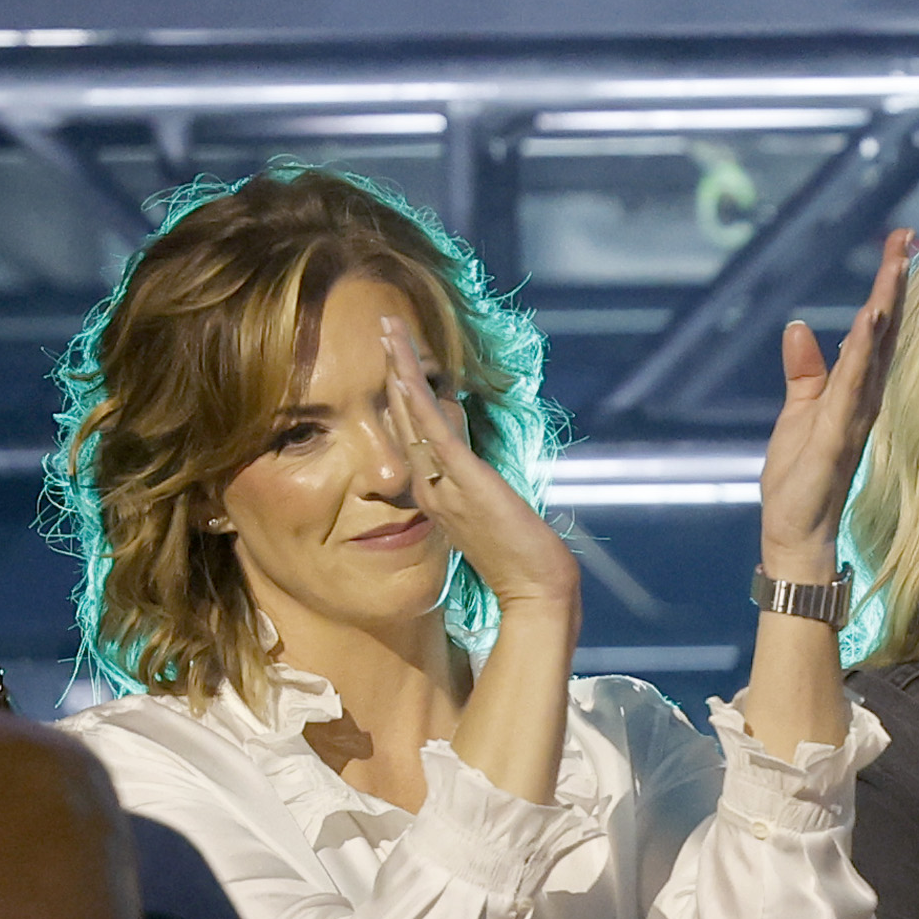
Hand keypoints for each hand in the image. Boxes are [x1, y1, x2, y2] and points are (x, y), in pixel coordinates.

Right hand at [380, 309, 575, 617]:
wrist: (534, 589)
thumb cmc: (519, 560)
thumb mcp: (490, 518)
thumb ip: (475, 495)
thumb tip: (476, 475)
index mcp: (434, 496)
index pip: (411, 438)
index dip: (402, 398)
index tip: (395, 362)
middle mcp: (429, 487)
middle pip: (403, 420)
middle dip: (393, 371)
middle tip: (384, 329)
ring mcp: (442, 483)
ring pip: (412, 417)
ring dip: (399, 370)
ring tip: (388, 331)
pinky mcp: (463, 479)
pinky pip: (433, 433)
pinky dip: (417, 402)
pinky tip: (404, 373)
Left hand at [752, 227, 909, 586]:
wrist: (797, 538)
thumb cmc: (799, 484)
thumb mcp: (796, 415)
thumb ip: (804, 373)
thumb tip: (800, 326)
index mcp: (854, 391)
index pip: (874, 330)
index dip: (887, 287)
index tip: (898, 243)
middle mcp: (865, 398)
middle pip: (885, 331)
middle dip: (895, 283)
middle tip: (906, 236)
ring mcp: (856, 415)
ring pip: (875, 351)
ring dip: (886, 307)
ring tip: (896, 264)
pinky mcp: (839, 434)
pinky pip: (854, 385)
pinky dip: (865, 352)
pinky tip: (871, 320)